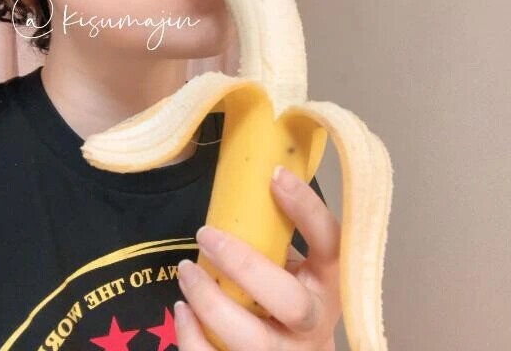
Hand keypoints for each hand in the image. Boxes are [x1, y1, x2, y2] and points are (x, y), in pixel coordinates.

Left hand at [175, 166, 340, 349]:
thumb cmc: (290, 298)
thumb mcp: (297, 268)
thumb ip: (276, 243)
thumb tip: (241, 190)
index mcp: (328, 283)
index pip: (329, 242)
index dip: (307, 209)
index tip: (276, 175)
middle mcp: (314, 323)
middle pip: (289, 301)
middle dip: (243, 266)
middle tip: (206, 235)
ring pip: (252, 340)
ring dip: (211, 303)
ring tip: (186, 271)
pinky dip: (192, 337)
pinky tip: (182, 311)